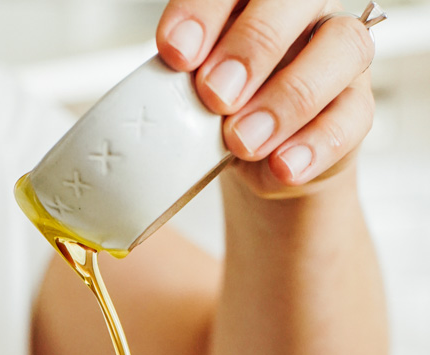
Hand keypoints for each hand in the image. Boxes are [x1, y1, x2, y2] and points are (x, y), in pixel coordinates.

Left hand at [155, 0, 376, 195]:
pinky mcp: (357, 106)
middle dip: (253, 45)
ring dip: (288, 98)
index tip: (176, 52)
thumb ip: (185, 81)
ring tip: (243, 140)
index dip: (205, 9)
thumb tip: (171, 89)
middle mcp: (303, 10)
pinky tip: (282, 165)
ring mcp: (338, 54)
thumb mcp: (191, 93)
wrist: (263, 160)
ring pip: (342, 48)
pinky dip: (315, 145)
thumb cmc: (226, 111)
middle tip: (215, 95)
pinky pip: (352, 116)